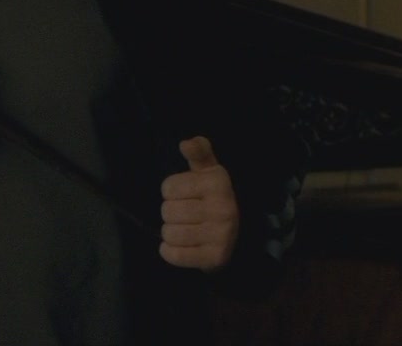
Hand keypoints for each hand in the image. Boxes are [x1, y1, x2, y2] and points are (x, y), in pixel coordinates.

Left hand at [158, 136, 238, 270]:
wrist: (235, 235)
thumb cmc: (212, 196)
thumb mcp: (208, 170)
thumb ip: (199, 152)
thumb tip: (185, 143)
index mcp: (218, 183)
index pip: (168, 187)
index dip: (171, 191)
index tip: (185, 194)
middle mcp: (223, 208)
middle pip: (167, 211)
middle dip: (170, 213)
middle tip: (185, 214)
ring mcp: (220, 235)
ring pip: (169, 233)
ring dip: (170, 232)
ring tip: (184, 229)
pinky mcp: (213, 258)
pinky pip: (174, 255)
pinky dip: (170, 252)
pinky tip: (180, 245)